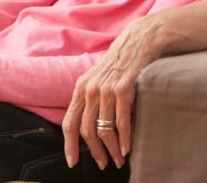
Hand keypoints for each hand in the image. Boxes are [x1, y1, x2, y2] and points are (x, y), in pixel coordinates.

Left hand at [62, 16, 159, 170]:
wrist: (137, 42)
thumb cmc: (118, 66)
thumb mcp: (98, 80)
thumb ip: (90, 100)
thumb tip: (87, 129)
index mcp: (81, 88)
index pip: (69, 122)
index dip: (69, 145)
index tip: (72, 162)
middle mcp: (90, 89)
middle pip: (86, 130)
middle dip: (94, 152)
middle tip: (103, 164)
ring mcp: (106, 89)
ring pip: (104, 129)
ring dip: (111, 150)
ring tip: (119, 160)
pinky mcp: (123, 89)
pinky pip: (121, 121)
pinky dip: (124, 139)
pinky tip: (127, 149)